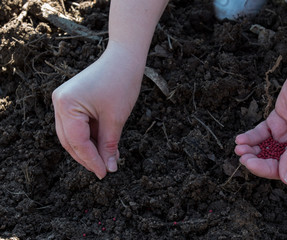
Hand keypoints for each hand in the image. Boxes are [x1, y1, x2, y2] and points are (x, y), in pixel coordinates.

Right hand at [52, 42, 144, 178]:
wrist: (124, 58)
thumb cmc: (122, 83)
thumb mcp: (115, 118)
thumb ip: (109, 145)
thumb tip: (109, 168)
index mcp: (66, 104)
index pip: (76, 141)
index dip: (91, 160)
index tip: (103, 174)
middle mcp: (59, 102)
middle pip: (70, 140)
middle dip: (87, 156)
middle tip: (104, 170)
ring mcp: (64, 100)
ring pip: (73, 135)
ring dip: (89, 148)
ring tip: (107, 159)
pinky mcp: (72, 100)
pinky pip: (78, 125)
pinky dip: (90, 137)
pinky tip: (104, 146)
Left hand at [235, 59, 286, 183]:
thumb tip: (286, 180)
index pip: (284, 169)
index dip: (265, 169)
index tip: (249, 164)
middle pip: (271, 160)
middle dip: (255, 160)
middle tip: (242, 156)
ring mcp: (285, 133)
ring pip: (264, 148)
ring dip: (250, 150)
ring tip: (239, 147)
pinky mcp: (276, 120)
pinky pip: (260, 133)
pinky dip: (250, 137)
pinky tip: (240, 139)